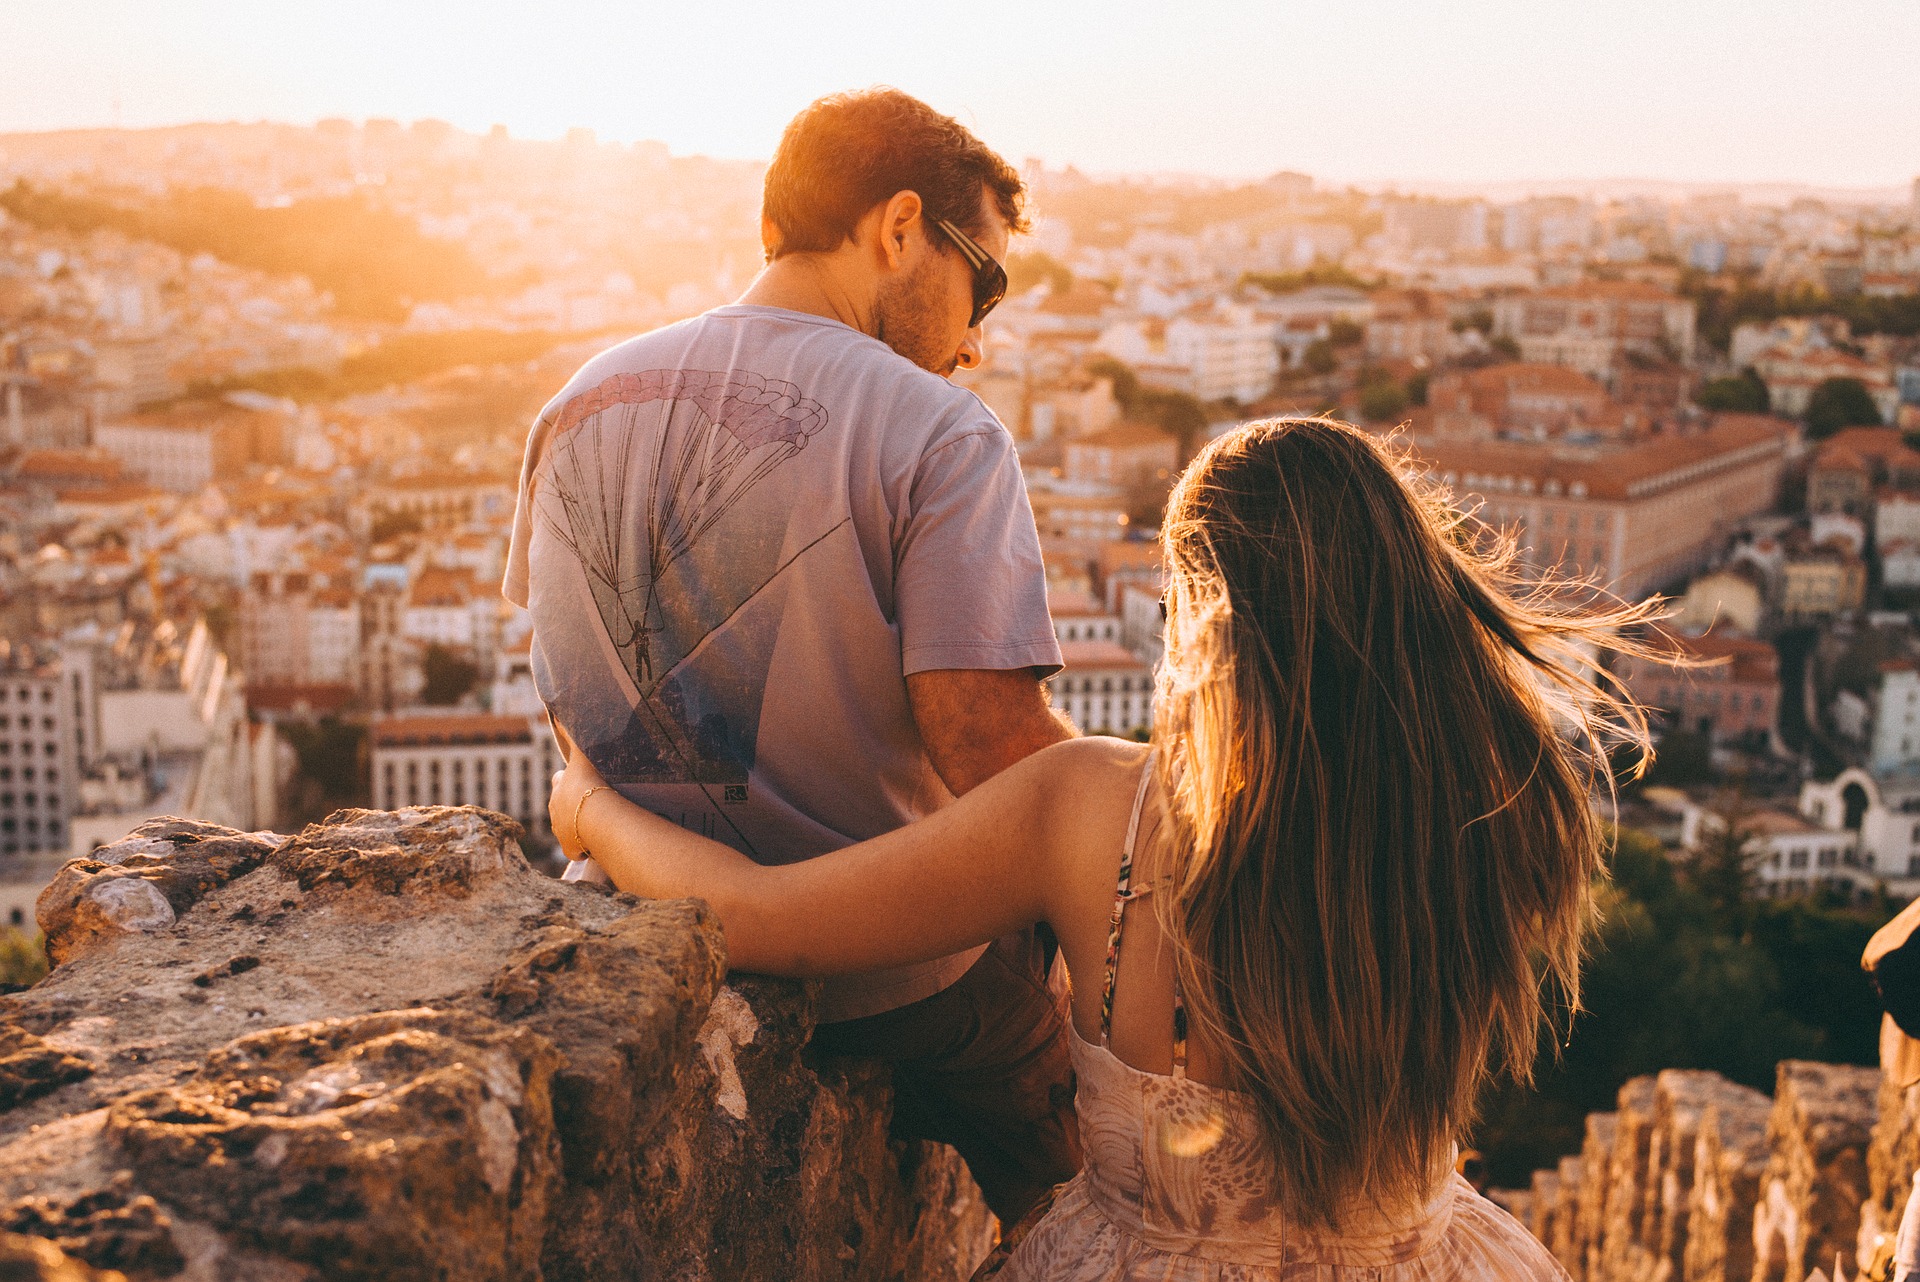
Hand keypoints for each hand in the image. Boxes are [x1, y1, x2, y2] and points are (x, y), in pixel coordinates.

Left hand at [548, 727, 608, 859]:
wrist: (596, 816)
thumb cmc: (591, 784)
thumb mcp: (583, 756)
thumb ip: (572, 735)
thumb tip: (557, 713)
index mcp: (559, 788)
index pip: (560, 780)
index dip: (568, 780)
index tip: (582, 781)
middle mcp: (556, 810)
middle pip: (560, 805)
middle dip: (572, 804)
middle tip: (590, 803)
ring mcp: (562, 831)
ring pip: (567, 828)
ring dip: (578, 826)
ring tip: (595, 825)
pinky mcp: (569, 848)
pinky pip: (575, 849)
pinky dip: (583, 848)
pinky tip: (594, 845)